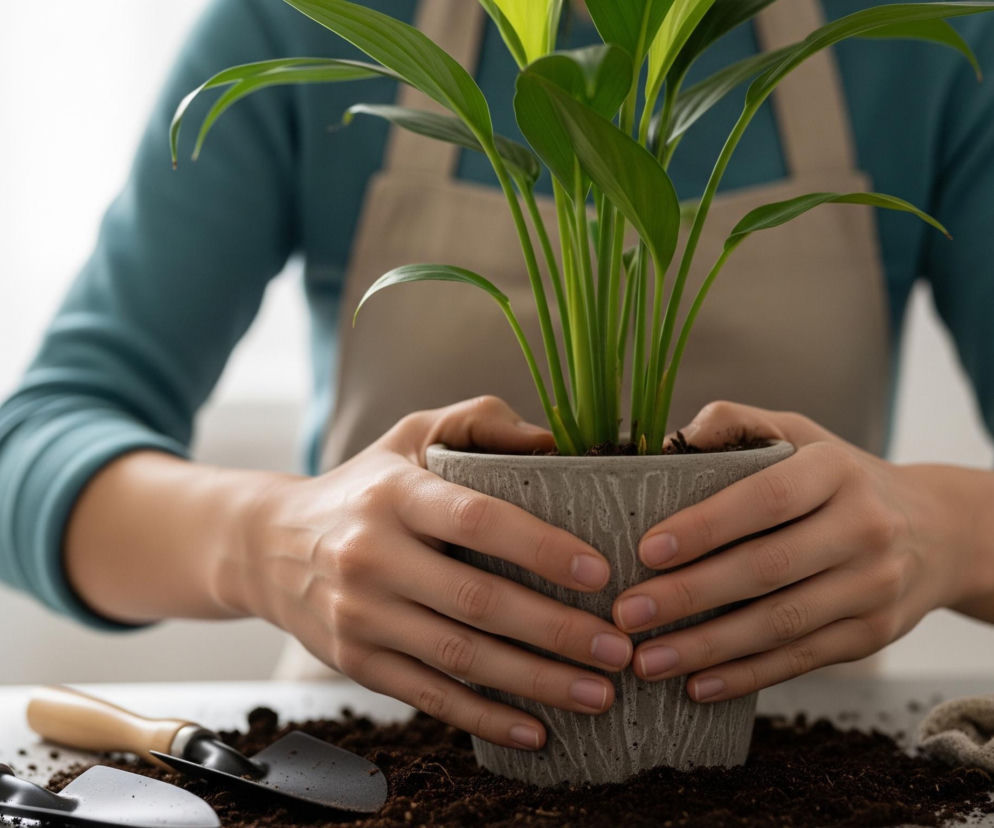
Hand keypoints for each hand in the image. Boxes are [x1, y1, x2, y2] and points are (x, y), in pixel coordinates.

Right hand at [223, 396, 632, 749]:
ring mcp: (361, 615)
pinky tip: (536, 730)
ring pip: (459, 657)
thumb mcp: (411, 436)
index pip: (475, 519)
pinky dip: (484, 718)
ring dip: (535, 682)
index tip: (600, 573)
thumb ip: (479, 423)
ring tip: (599, 693)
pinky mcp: (356, 662)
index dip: (541, 547)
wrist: (269, 546)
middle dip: (556, 630)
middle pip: (476, 600)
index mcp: (395, 495)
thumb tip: (552, 443)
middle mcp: (372, 555)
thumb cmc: (364, 486)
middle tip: (619, 648)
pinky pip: (428, 696)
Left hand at [611, 401, 993, 701]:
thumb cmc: (838, 479)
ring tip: (647, 659)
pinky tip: (696, 684)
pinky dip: (745, 676)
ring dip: (707, 647)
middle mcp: (864, 528)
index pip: (767, 499)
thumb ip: (739, 423)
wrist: (936, 531)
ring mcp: (873, 587)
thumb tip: (681, 436)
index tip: (648, 549)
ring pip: (780, 624)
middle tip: (627, 613)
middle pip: (767, 568)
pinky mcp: (872, 634)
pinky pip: (801, 659)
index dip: (706, 526)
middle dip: (689, 595)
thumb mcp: (800, 434)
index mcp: (836, 471)